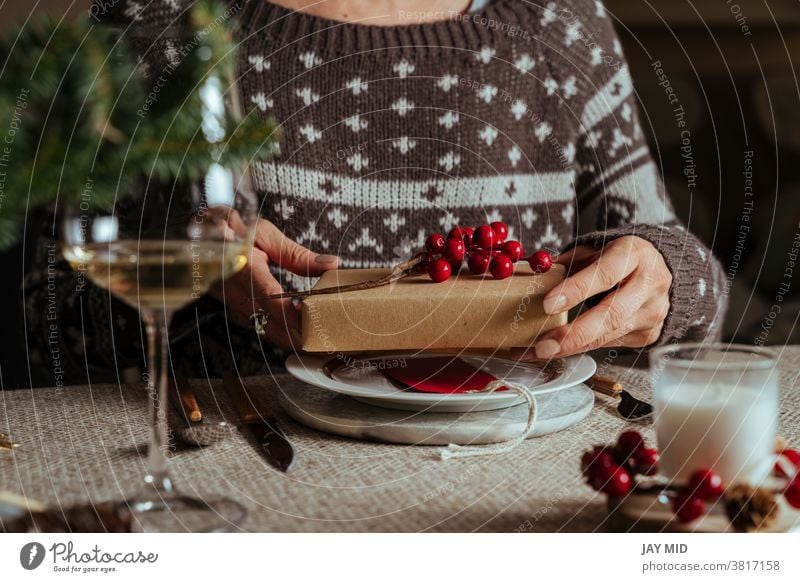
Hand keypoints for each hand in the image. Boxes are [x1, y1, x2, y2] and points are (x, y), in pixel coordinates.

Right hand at [210, 216, 338, 348]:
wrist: (196, 232)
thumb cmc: (233, 229)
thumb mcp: (265, 234)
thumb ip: (297, 254)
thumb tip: (331, 265)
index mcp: (242, 266)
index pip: (271, 298)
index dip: (292, 316)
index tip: (314, 324)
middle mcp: (232, 288)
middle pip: (266, 322)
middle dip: (293, 337)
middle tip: (320, 344)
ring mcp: (228, 300)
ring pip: (260, 327)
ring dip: (286, 338)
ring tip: (312, 343)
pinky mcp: (230, 306)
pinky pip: (253, 323)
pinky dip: (274, 331)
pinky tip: (293, 334)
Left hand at [526, 236, 671, 358]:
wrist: (660, 269)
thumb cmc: (618, 258)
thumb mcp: (595, 250)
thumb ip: (567, 263)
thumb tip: (529, 277)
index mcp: (634, 254)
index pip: (604, 274)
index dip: (576, 290)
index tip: (548, 305)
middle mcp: (649, 284)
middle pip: (611, 314)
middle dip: (573, 333)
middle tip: (543, 345)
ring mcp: (652, 312)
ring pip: (609, 334)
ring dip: (572, 347)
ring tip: (540, 352)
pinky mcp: (648, 333)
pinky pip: (610, 343)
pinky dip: (581, 348)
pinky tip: (558, 351)